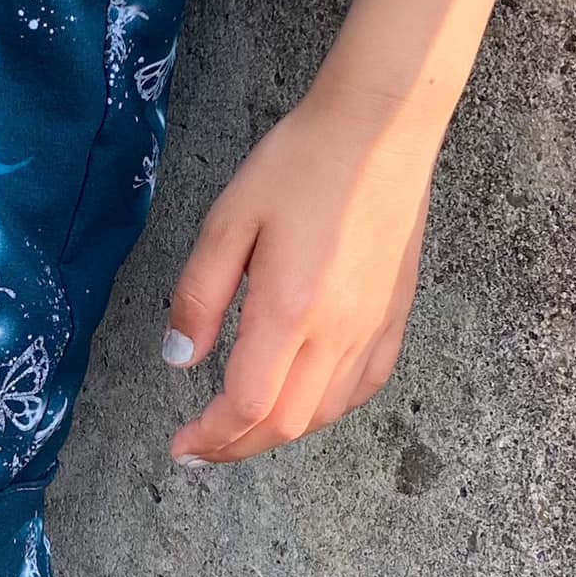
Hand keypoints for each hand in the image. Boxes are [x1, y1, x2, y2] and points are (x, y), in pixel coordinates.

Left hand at [161, 83, 437, 464]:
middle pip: (287, 423)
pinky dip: (326, 410)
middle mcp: (338, 330)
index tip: (180, 446)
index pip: (248, 404)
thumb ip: (198, 297)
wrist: (381, 127)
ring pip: (325, 413)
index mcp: (290, 308)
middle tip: (200, 449)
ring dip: (278, 433)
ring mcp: (374, 326)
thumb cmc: (298, 164)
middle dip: (236, 447)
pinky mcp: (396, 315)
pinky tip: (301, 403)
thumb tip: (179, 360)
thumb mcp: (227, 221)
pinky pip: (363, 387)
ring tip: (240, 429)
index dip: (210, 437)